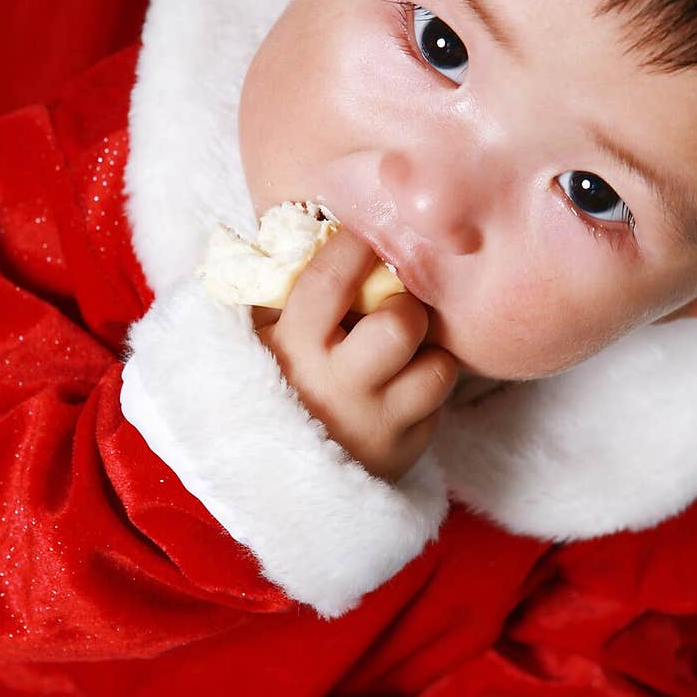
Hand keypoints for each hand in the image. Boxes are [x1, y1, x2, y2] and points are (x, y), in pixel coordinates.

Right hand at [253, 227, 457, 481]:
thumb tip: (307, 219)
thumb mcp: (258, 335)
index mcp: (292, 349)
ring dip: (426, 355)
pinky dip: (424, 391)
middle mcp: (337, 387)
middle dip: (404, 308)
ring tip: (402, 356)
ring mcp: (375, 424)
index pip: (330, 280)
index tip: (365, 237)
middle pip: (399, 326)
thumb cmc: (271, 384)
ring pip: (437, 368)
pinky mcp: (406, 451)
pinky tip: (400, 390)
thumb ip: (279, 283)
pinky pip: (439, 404)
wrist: (276, 477)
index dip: (355, 247)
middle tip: (392, 310)